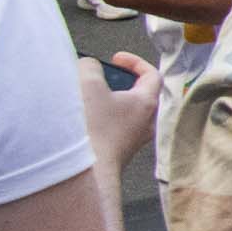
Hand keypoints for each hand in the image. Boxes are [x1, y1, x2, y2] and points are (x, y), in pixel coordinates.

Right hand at [81, 51, 158, 174]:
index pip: (152, 75)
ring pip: (123, 113)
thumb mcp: (89, 85)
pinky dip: (99, 120)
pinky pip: (112, 129)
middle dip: (118, 83)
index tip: (115, 59)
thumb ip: (90, 68)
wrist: (84, 171)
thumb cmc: (92, 128)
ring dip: (106, 102)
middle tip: (99, 80)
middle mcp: (145, 123)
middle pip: (138, 94)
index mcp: (146, 104)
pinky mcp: (116, 152)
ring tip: (84, 99)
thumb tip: (89, 67)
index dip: (135, 62)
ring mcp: (132, 140)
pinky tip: (79, 121)